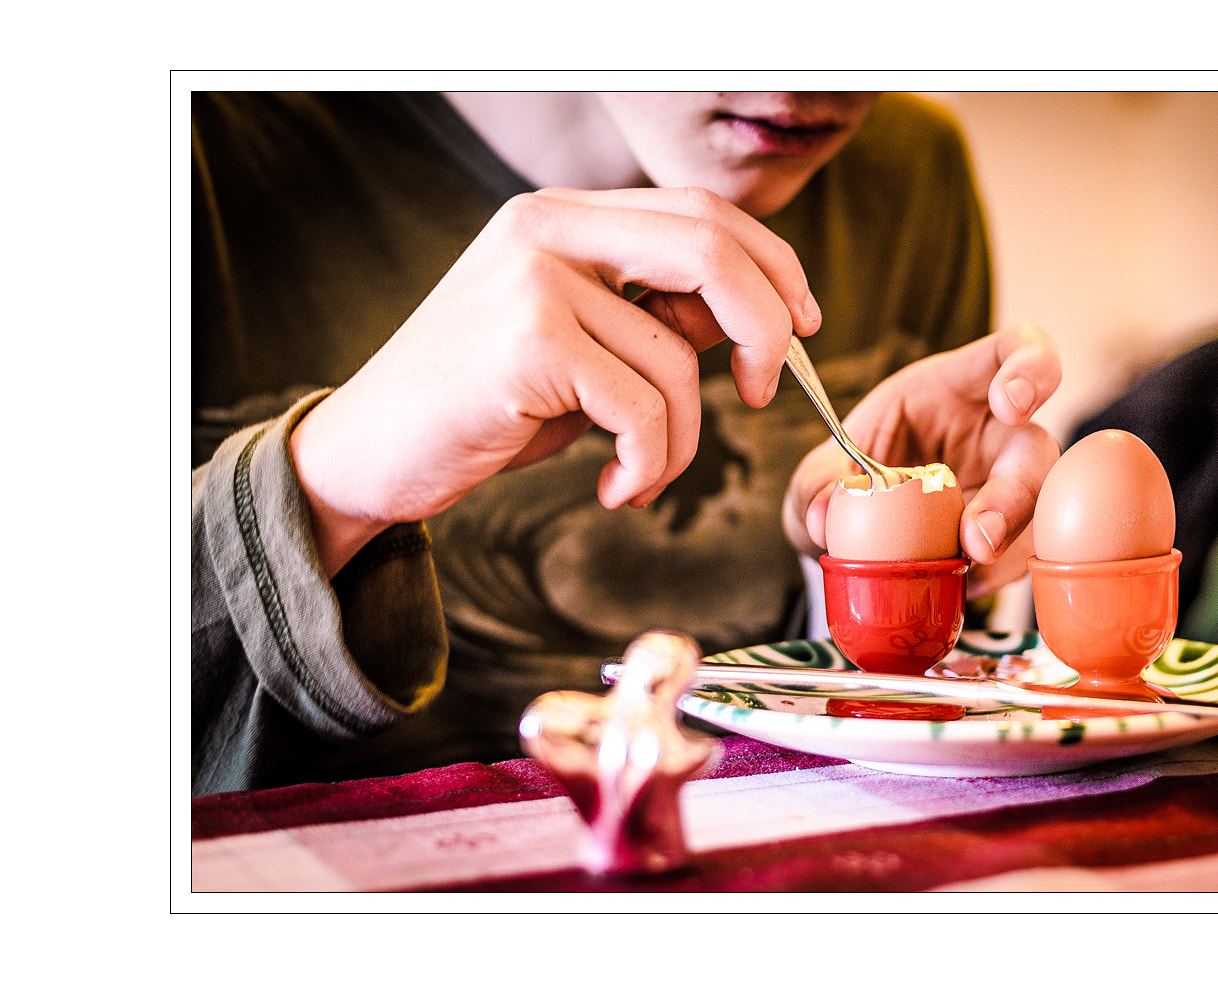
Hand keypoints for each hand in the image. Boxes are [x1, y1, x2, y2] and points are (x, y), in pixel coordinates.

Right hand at [289, 186, 820, 575]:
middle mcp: (548, 228)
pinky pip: (643, 409)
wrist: (368, 455)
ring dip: (681, 441)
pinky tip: (615, 487)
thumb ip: (651, 319)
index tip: (802, 326)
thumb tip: (744, 323)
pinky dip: (650, 464)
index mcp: (563, 217)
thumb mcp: (576, 351)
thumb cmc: (479, 408)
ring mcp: (535, 279)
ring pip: (678, 358)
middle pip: (713, 247)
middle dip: (768, 328)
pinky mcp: (528, 342)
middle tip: (766, 393)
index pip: (703, 212)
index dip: (773, 266)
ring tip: (639, 475)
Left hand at [782, 325, 1061, 598]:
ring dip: (1007, 547)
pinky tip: (958, 588)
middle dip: (1018, 492)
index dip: (1031, 368)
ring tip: (963, 570)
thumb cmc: (850, 474)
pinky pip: (1018, 558)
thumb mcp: (822, 469)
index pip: (1017, 351)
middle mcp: (996, 435)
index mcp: (958, 387)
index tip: (1010, 404)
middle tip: (979, 537)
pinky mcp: (1008, 538)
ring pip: (1038, 514)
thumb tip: (825, 520)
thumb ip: (819, 484)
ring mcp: (1008, 490)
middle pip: (1038, 449)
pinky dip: (991, 579)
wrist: (848, 531)